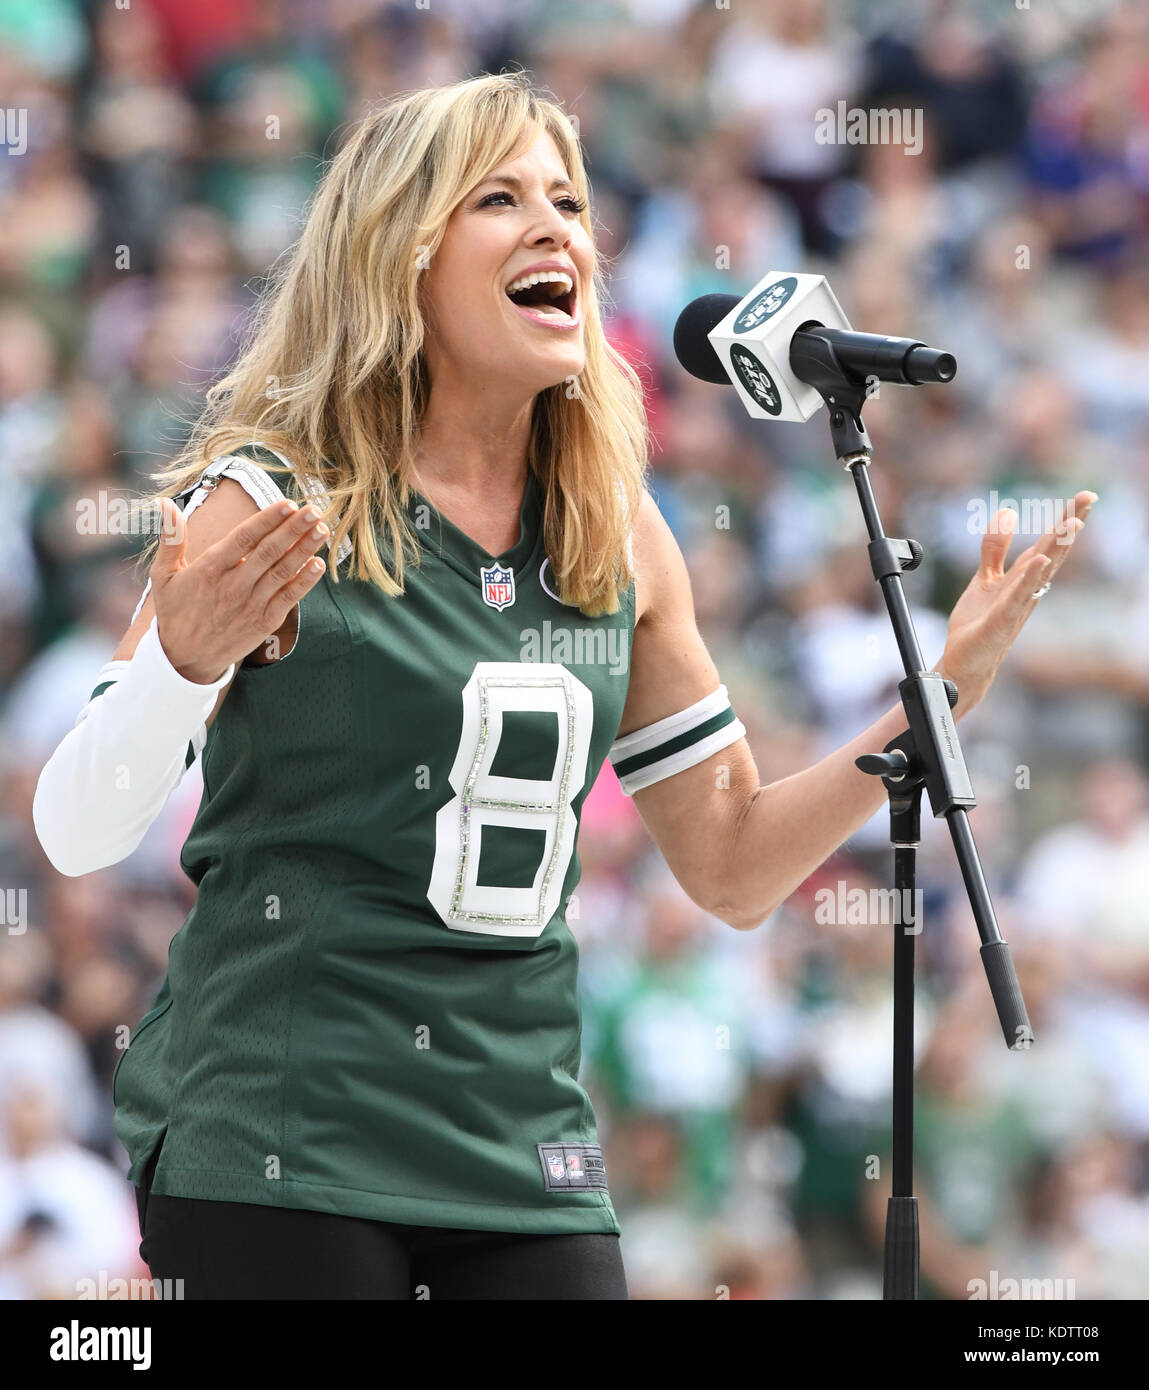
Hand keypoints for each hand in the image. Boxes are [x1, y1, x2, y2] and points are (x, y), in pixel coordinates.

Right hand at [151, 495, 329, 682]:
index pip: (244, 538)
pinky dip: (305, 581)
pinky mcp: (264, 622)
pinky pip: (288, 598)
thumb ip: (171, 539)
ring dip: (305, 549)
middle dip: (294, 529)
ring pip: (283, 572)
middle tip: (314, 509)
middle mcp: (233, 585)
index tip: (288, 503)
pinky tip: (319, 564)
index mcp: (209, 569)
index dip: (268, 519)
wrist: (185, 659)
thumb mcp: (164, 575)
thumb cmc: (176, 612)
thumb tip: (165, 503)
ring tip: (322, 529)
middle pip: (269, 552)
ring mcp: (251, 604)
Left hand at [936, 489, 1097, 716]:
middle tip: (1088, 498)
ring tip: (1071, 523)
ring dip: (1055, 548)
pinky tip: (1038, 561)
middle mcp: (1027, 590)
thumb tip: (1008, 512)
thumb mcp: (985, 578)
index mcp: (1024, 577)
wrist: (964, 664)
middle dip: (1069, 525)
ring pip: (1041, 572)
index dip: (1065, 519)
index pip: (1048, 543)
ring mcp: (1017, 605)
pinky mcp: (1001, 621)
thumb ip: (995, 548)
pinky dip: (1029, 580)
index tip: (1085, 495)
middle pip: (1052, 552)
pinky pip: (1018, 597)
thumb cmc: (978, 624)